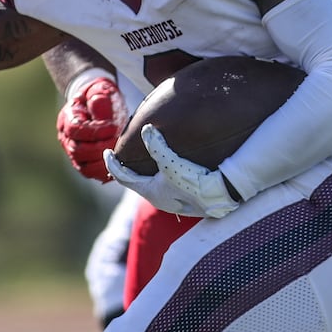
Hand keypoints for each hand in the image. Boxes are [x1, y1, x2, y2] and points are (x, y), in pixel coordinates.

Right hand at [57, 72, 125, 181]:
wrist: (99, 103)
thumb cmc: (100, 95)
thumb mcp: (100, 90)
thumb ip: (98, 96)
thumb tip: (97, 104)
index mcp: (68, 118)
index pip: (75, 130)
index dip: (95, 131)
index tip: (114, 127)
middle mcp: (68, 138)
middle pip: (78, 151)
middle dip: (100, 148)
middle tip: (119, 142)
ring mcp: (75, 152)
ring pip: (84, 166)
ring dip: (102, 162)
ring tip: (119, 154)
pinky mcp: (85, 162)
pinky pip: (92, 173)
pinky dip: (104, 172)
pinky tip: (119, 164)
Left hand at [103, 125, 241, 218]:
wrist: (224, 196)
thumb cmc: (195, 182)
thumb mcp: (172, 163)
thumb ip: (156, 146)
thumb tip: (146, 130)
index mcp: (151, 193)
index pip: (124, 178)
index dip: (113, 164)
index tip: (107, 152)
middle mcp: (160, 200)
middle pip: (137, 183)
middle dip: (128, 169)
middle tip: (123, 156)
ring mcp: (175, 202)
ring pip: (153, 186)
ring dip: (146, 173)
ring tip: (145, 160)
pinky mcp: (188, 199)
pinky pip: (168, 186)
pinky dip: (162, 176)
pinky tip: (172, 168)